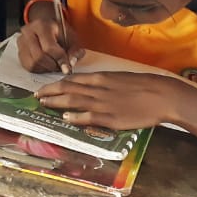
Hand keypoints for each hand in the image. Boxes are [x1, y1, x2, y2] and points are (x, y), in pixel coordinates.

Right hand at [17, 16, 84, 74]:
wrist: (47, 27)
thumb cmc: (59, 32)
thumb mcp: (71, 37)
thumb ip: (74, 50)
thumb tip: (71, 63)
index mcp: (42, 25)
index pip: (49, 47)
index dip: (60, 59)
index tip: (67, 68)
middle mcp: (28, 31)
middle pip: (39, 56)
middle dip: (52, 65)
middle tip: (60, 66)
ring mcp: (21, 41)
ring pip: (32, 63)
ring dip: (45, 68)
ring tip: (54, 64)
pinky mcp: (19, 51)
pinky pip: (28, 66)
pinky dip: (39, 69)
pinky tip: (46, 64)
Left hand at [34, 72, 184, 129]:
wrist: (160, 94)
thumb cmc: (142, 86)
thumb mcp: (118, 79)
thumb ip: (102, 83)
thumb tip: (88, 86)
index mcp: (101, 78)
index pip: (72, 80)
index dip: (56, 84)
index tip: (45, 88)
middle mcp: (98, 89)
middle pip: (68, 88)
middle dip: (50, 92)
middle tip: (37, 96)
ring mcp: (103, 103)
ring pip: (74, 101)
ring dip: (57, 102)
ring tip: (44, 104)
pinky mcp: (111, 117)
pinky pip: (89, 116)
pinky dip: (76, 117)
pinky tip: (65, 118)